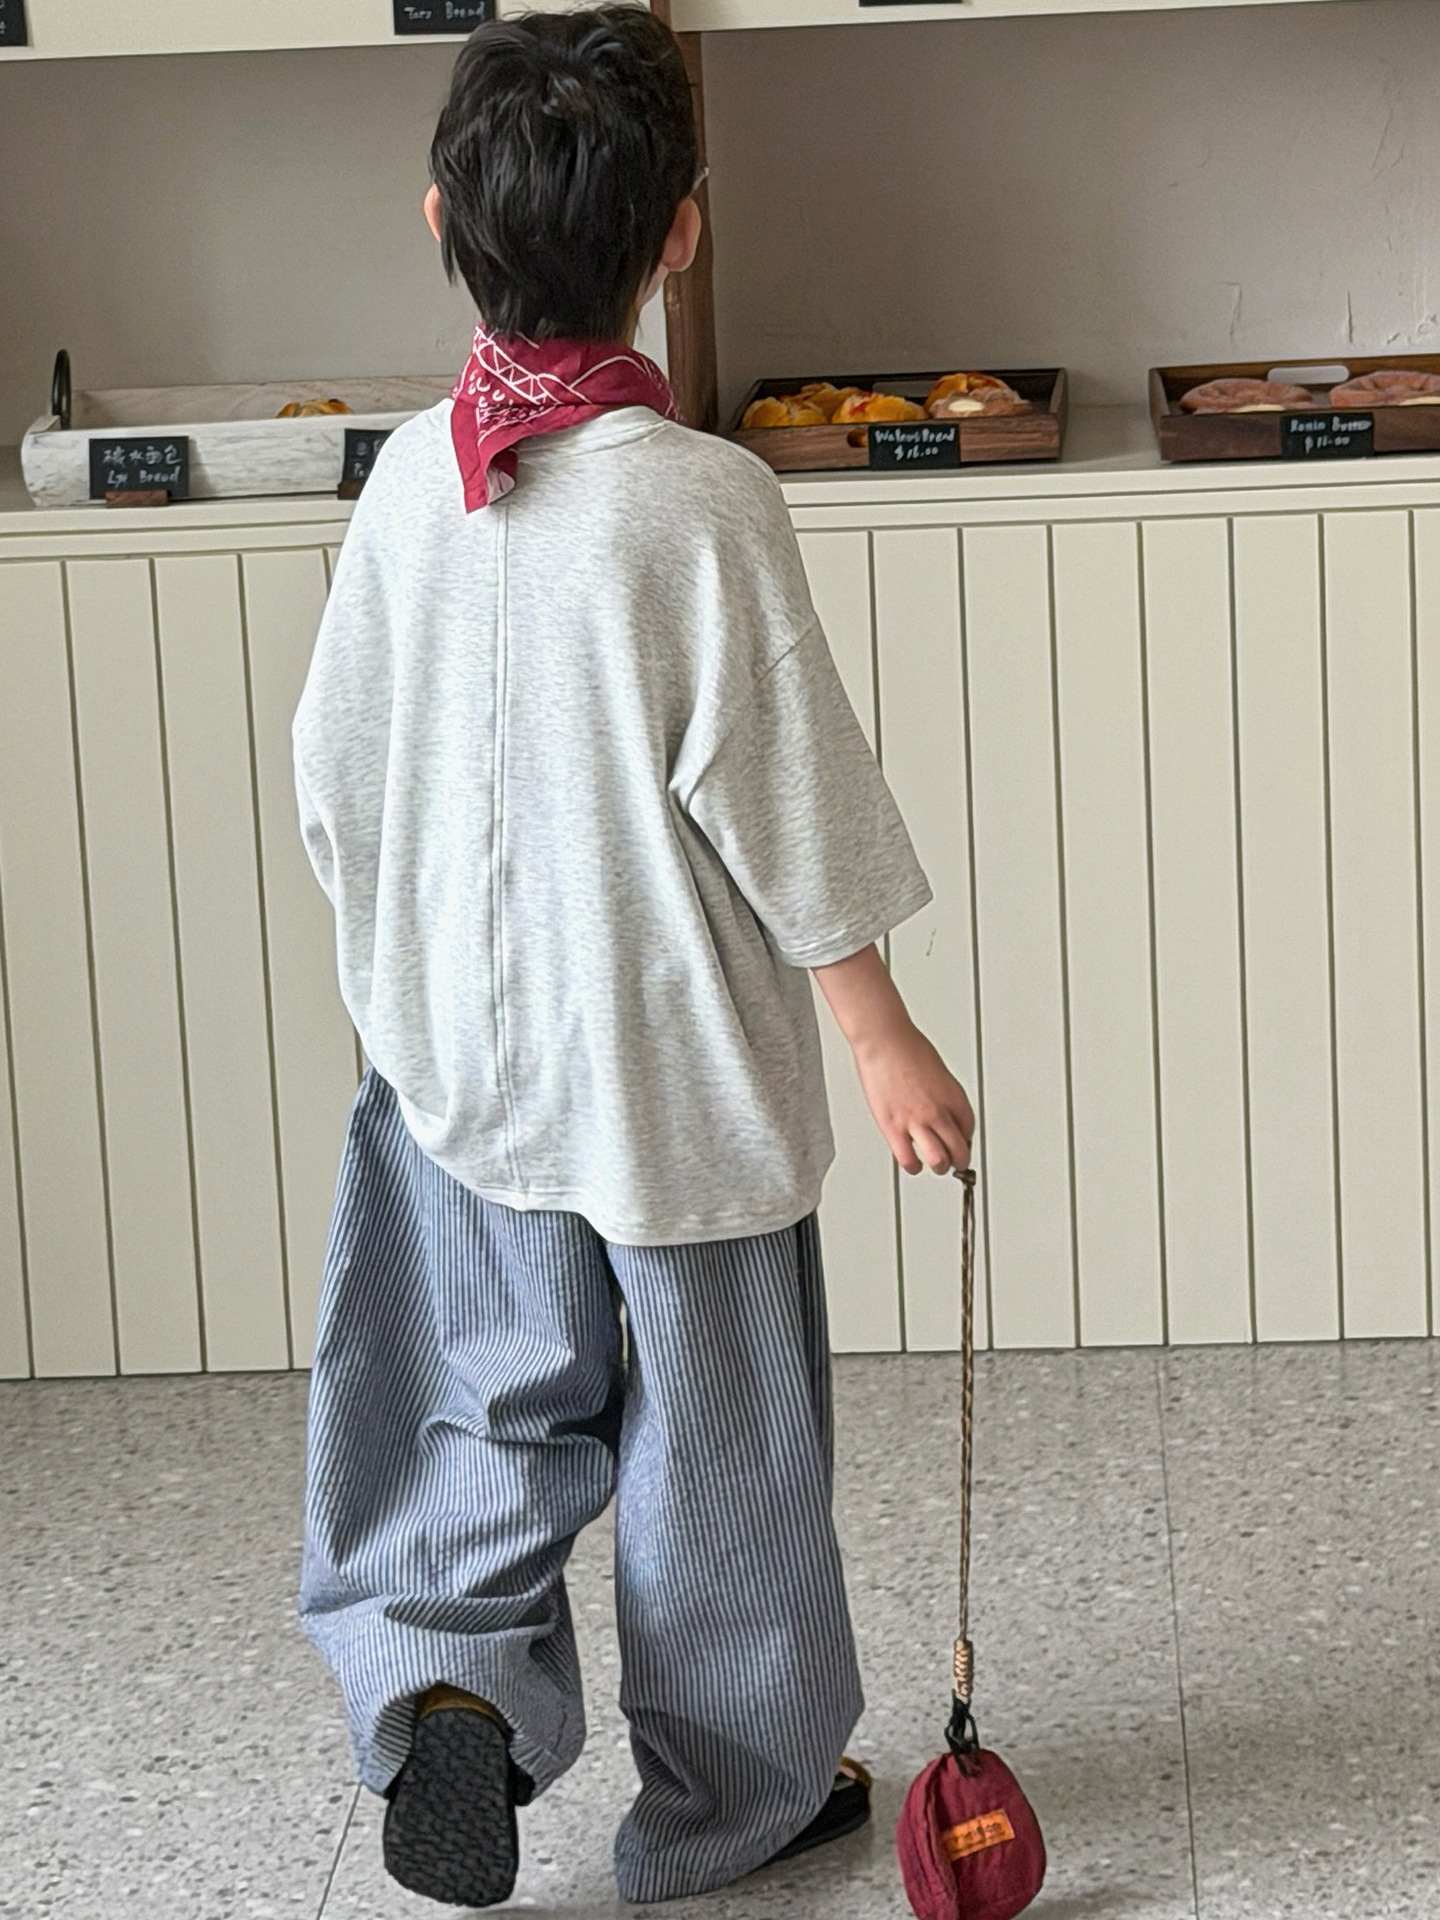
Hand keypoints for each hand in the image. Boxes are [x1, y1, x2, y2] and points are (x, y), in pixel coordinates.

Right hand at [811, 942, 975, 1174]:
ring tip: (936, 1165)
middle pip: (959, 1150)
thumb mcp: (938, 1071)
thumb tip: (941, 1112)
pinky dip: (913, 1166)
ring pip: (938, 1161)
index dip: (966, 1140)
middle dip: (960, 1160)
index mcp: (954, 1096)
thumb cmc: (908, 1048)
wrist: (884, 1041)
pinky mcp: (893, 1127)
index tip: (961, 1142)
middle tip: (956, 1163)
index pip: (969, 1129)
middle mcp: (939, 1111)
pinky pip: (908, 1159)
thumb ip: (943, 1095)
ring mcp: (916, 1121)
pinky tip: (913, 1163)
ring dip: (940, 1166)